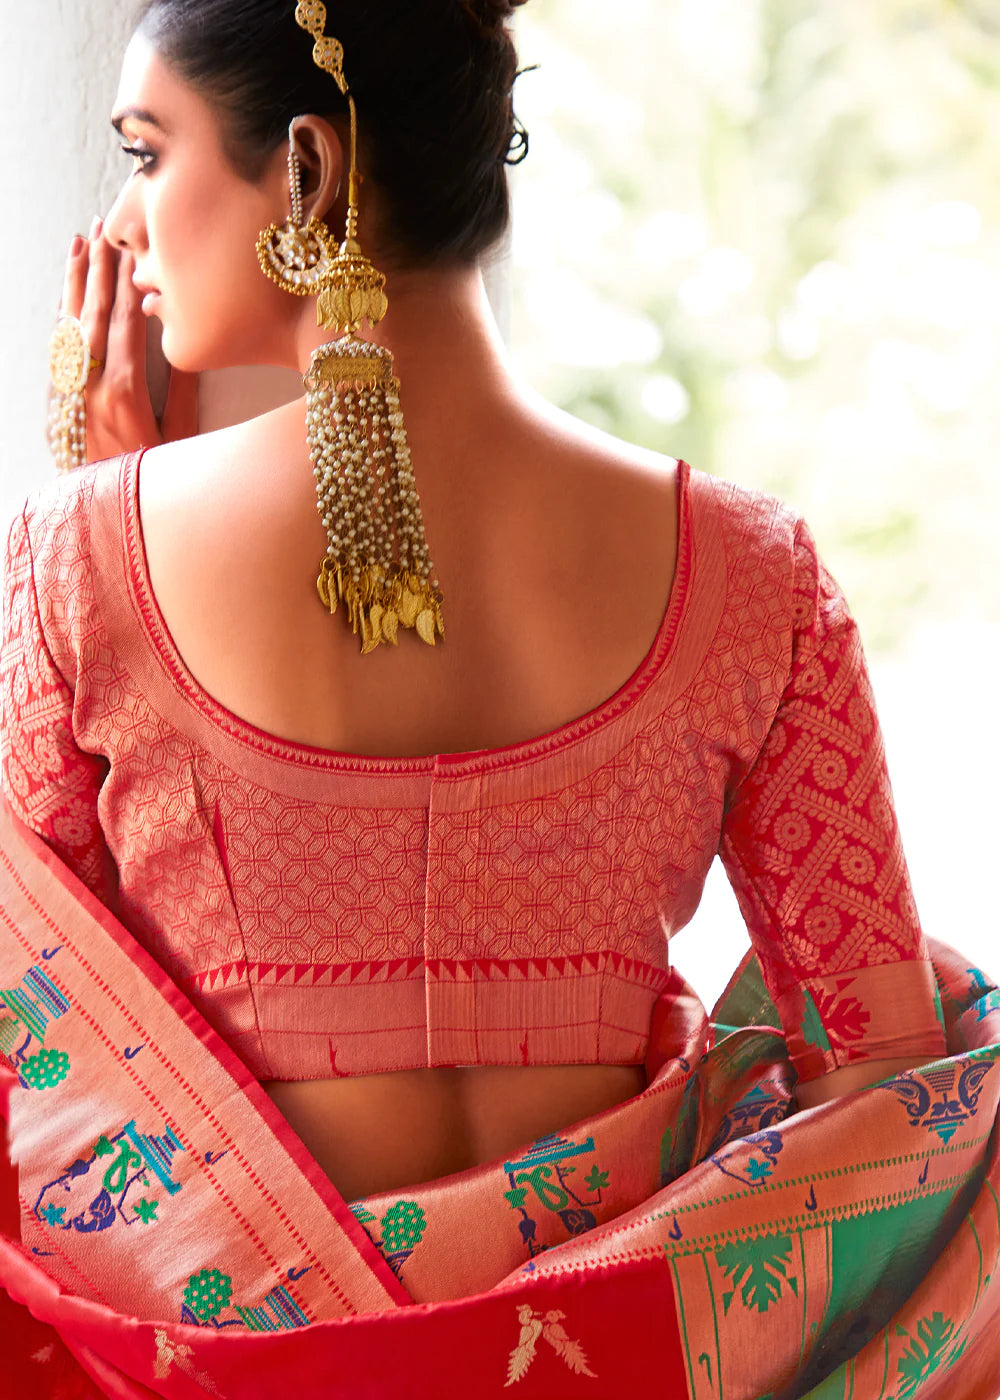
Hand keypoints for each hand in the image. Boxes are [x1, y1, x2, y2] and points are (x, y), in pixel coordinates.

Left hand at [59, 216, 198, 460]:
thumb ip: (183, 389)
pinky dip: (65, 319)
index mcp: (124, 390)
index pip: (124, 322)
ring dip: (74, 283)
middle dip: (97, 267)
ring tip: (78, 245)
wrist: (113, 521)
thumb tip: (180, 340)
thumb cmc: (159, 482)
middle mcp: (91, 387)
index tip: (130, 246)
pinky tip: (68, 299)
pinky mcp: (62, 406)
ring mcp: (72, 394)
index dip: (126, 281)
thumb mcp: (181, 438)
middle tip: (100, 228)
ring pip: (70, 326)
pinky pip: (61, 351)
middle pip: (92, 313)